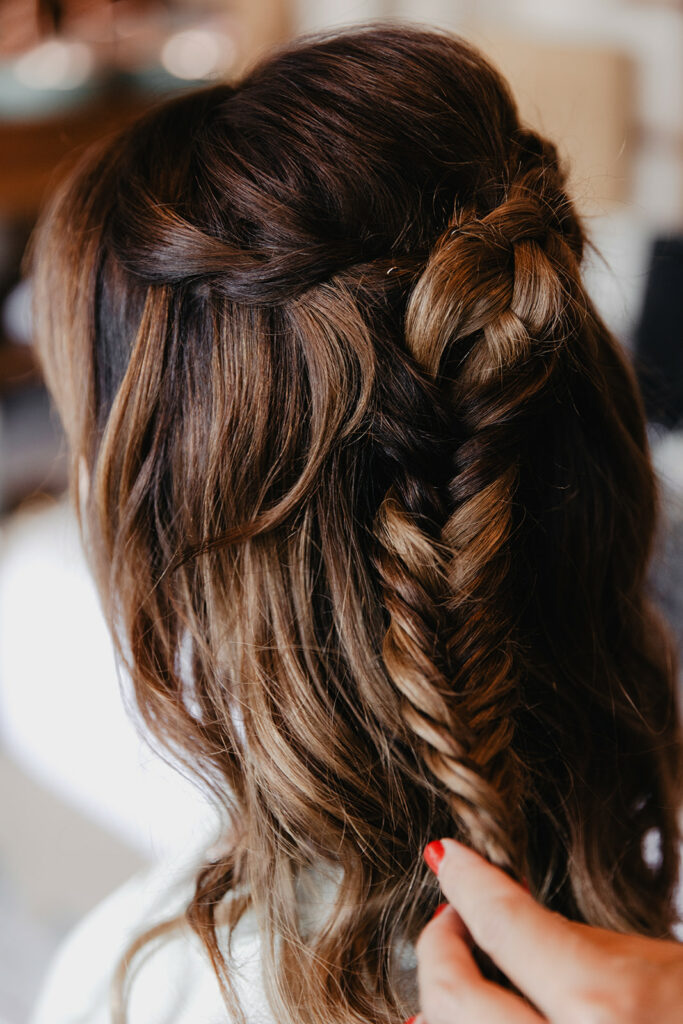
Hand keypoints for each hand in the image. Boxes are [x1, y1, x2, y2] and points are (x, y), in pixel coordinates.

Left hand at [412, 838, 682, 1022]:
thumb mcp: (654, 964)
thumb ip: (570, 943)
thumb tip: (497, 921)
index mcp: (607, 1007)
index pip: (505, 925)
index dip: (469, 881)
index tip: (448, 857)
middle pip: (456, 998)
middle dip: (438, 948)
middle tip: (451, 919)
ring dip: (439, 1005)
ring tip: (454, 972)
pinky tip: (462, 1023)